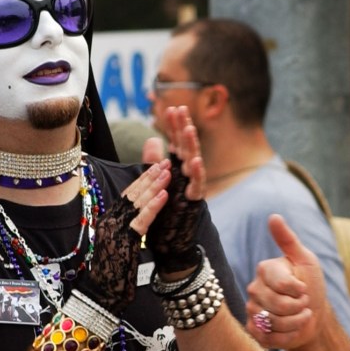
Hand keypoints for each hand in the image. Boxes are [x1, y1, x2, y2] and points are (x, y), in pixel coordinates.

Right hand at [85, 159, 171, 311]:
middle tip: (165, 162)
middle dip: (149, 177)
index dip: (142, 180)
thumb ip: (128, 228)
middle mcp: (109, 221)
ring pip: (137, 202)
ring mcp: (114, 230)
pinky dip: (154, 206)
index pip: (127, 195)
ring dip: (154, 186)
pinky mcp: (123, 240)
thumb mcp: (121, 245)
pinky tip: (165, 195)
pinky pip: (141, 220)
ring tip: (168, 172)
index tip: (156, 167)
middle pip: (132, 194)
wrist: (103, 294)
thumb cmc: (114, 273)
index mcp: (108, 221)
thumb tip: (137, 216)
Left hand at [142, 107, 206, 273]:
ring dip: (192, 146)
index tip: (171, 107)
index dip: (174, 126)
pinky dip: (196, 173)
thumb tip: (152, 139)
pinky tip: (194, 161)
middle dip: (183, 128)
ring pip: (194, 162)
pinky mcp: (195, 201)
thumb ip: (154, 162)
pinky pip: (197, 186)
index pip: (177, 142)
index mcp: (178, 169)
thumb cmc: (165, 214)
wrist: (171, 243)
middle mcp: (187, 175)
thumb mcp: (156, 182)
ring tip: (188, 128)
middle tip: (179, 109)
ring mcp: (192, 187)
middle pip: (186, 147)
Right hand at [246, 215, 326, 349]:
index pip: (281, 283)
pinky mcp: (254, 331)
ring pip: (274, 323)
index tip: (304, 287)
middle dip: (299, 307)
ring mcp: (252, 310)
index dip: (299, 289)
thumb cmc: (311, 285)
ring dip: (296, 322)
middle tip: (304, 303)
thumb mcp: (305, 260)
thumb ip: (288, 240)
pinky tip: (292, 329)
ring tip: (300, 316)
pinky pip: (270, 338)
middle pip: (278, 305)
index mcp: (265, 270)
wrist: (314, 315)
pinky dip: (288, 336)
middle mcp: (254, 289)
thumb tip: (273, 216)